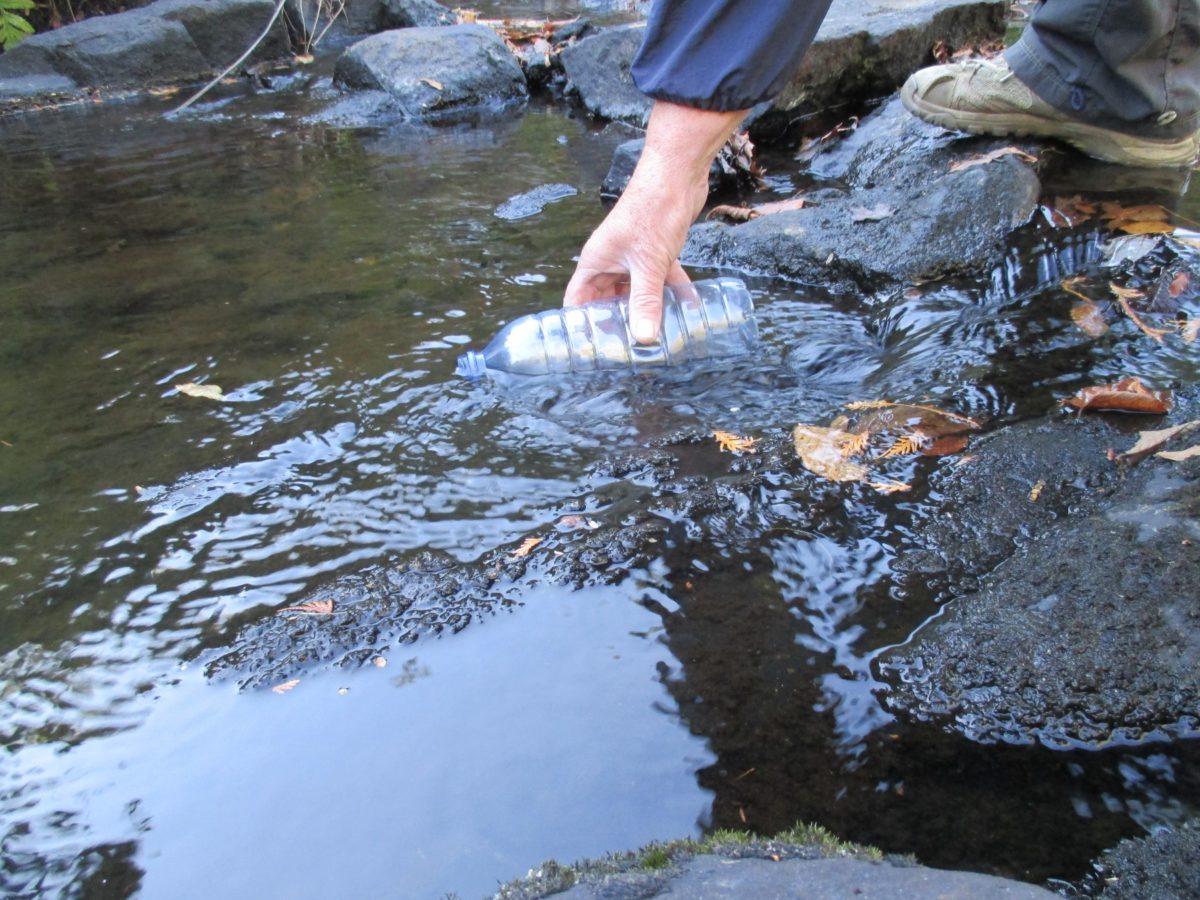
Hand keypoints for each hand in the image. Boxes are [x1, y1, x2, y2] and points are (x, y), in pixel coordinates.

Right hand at [563, 101, 748, 342]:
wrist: (678, 174)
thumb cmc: (653, 210)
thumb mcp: (649, 264)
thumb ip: (646, 301)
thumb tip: (644, 338)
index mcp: (595, 262)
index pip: (578, 300)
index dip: (582, 325)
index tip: (593, 351)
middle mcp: (611, 260)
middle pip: (608, 300)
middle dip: (620, 324)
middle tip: (632, 353)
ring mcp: (634, 255)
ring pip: (636, 291)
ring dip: (648, 310)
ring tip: (660, 339)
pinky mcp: (656, 250)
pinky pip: (659, 279)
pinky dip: (671, 292)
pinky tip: (687, 310)